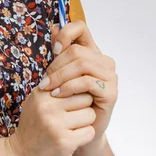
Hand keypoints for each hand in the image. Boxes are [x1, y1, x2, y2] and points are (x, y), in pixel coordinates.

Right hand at [7, 80, 95, 155]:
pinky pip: (90, 132)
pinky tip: (74, 139)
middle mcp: (47, 106)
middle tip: (75, 117)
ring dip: (86, 122)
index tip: (73, 104)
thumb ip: (52, 89)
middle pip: (85, 97)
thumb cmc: (32, 128)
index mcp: (41, 93)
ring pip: (91, 114)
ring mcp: (56, 124)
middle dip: (85, 107)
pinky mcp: (65, 142)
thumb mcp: (36, 103)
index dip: (77, 94)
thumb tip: (76, 75)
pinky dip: (85, 136)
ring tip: (74, 128)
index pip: (74, 83)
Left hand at [39, 19, 118, 145]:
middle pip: (77, 50)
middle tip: (44, 80)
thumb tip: (54, 27)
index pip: (81, 28)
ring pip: (81, 65)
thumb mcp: (59, 72)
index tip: (53, 50)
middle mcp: (103, 61)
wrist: (77, 127)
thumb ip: (58, 51)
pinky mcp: (111, 92)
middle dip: (56, 65)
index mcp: (91, 51)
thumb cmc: (67, 98)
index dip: (65, 34)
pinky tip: (58, 94)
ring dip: (60, 76)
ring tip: (48, 88)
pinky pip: (87, 81)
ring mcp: (110, 76)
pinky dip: (69, 87)